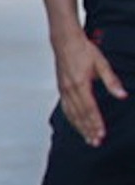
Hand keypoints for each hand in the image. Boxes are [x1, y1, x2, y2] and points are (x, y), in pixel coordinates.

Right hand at [55, 32, 126, 146]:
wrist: (65, 41)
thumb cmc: (82, 50)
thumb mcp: (102, 64)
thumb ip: (112, 81)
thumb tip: (122, 95)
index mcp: (80, 83)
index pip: (90, 108)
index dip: (96, 122)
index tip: (102, 133)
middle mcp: (69, 89)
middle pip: (80, 114)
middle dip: (88, 129)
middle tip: (95, 142)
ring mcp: (63, 90)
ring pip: (71, 114)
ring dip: (79, 127)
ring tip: (87, 138)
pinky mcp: (61, 89)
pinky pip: (66, 108)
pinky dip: (72, 119)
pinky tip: (76, 125)